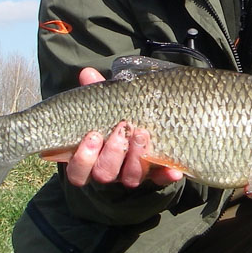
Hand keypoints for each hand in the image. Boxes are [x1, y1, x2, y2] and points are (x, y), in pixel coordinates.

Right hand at [61, 67, 182, 188]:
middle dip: (112, 152)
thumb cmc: (116, 115)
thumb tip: (87, 73)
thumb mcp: (106, 104)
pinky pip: (160, 179)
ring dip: (135, 158)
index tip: (92, 135)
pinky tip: (173, 169)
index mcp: (91, 158)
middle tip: (122, 128)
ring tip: (141, 133)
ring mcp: (132, 174)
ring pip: (129, 178)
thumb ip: (96, 91)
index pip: (78, 171)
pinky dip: (166, 174)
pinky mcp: (155, 175)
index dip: (83, 158)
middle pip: (104, 174)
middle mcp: (110, 171)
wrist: (145, 125)